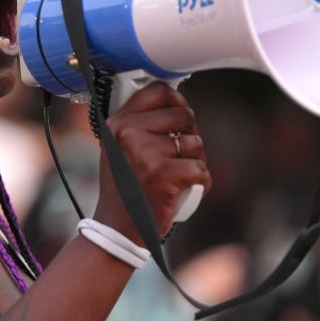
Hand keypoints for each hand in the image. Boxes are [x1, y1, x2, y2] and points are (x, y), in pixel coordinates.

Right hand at [92, 83, 210, 243]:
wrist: (119, 229)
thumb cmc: (125, 189)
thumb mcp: (120, 149)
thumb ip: (139, 124)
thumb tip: (177, 100)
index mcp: (117, 123)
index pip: (158, 92)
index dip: (177, 102)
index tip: (179, 120)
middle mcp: (127, 134)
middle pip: (184, 115)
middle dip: (191, 136)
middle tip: (180, 156)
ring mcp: (145, 154)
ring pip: (195, 143)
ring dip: (197, 161)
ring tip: (180, 177)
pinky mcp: (163, 174)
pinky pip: (201, 168)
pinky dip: (202, 182)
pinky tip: (188, 190)